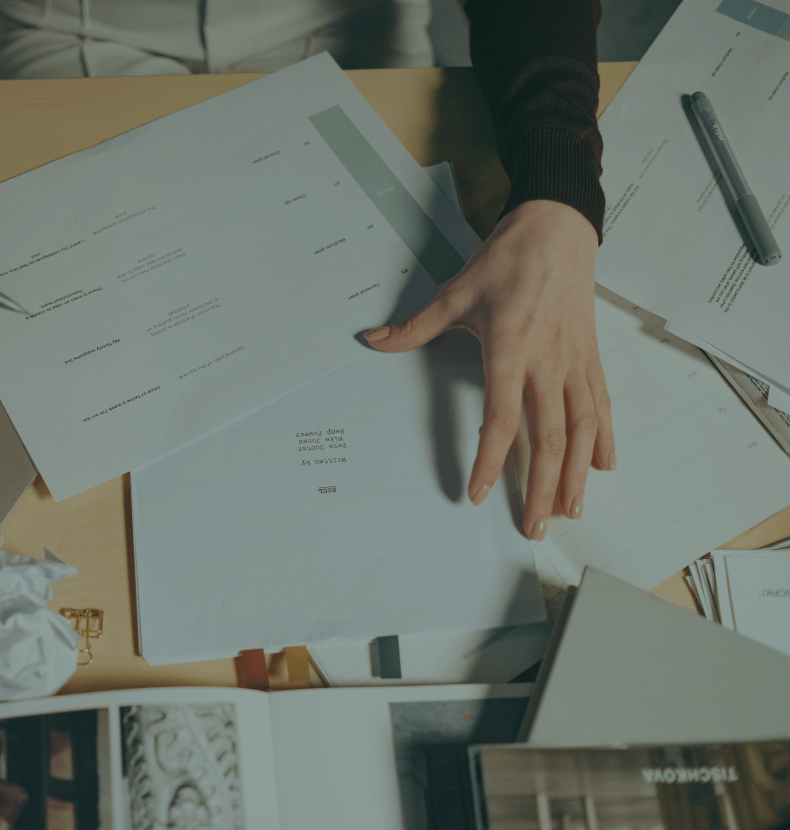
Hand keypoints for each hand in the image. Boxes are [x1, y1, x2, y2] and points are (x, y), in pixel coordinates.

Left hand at [363, 199, 614, 540]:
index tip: (475, 492)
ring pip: (582, 429)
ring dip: (576, 474)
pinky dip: (604, 439)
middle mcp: (548, 361)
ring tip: (569, 510)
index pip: (501, 418)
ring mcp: (575, 361)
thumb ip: (415, 327)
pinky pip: (602, 406)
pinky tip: (604, 467)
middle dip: (539, 487)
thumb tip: (373, 340)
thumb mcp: (455, 292)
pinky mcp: (591, 357)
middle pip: (549, 437)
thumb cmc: (509, 258)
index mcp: (510, 348)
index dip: (488, 460)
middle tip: (532, 526)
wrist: (558, 227)